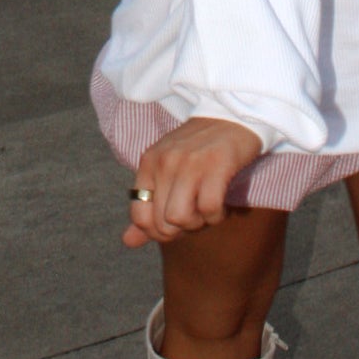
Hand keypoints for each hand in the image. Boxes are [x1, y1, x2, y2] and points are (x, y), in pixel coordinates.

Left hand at [124, 118, 264, 247]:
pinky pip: (209, 209)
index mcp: (148, 163)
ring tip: (207, 209)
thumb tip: (127, 242)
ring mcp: (190, 163)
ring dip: (198, 223)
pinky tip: (222, 205)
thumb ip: (147, 208)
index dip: (157, 232)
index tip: (176, 225)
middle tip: (196, 215)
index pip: (139, 216)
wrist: (231, 117)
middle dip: (181, 230)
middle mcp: (165, 162)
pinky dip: (217, 216)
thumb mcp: (166, 172)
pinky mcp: (216, 165)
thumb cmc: (198, 150)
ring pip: (181, 218)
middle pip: (162, 224)